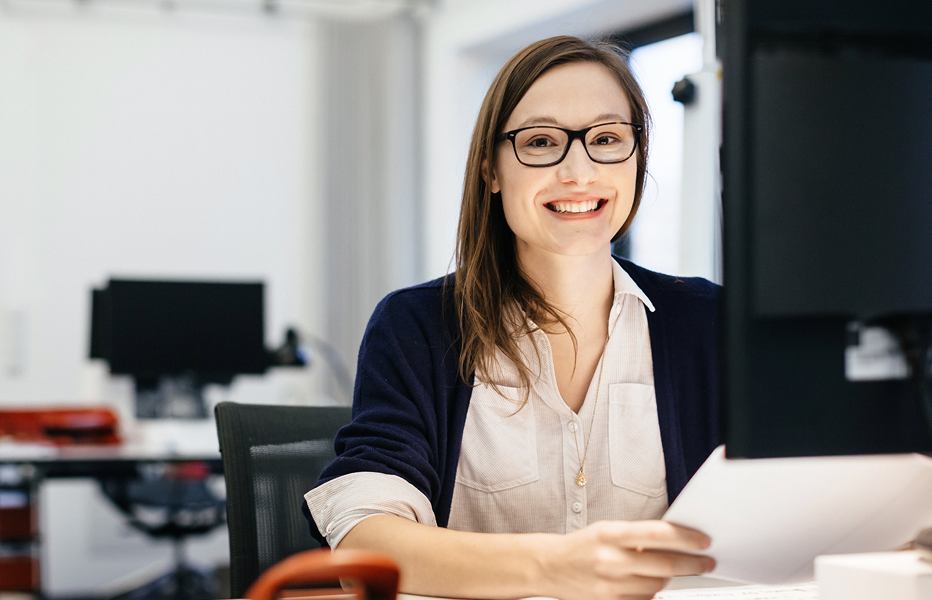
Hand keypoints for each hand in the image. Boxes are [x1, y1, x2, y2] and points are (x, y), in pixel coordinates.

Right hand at [539, 520, 714, 599]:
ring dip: (671, 579)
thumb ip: (636, 536)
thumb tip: (674, 541)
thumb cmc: (582, 546)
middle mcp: (610, 560)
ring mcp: (610, 585)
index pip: (657, 534)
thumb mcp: (606, 530)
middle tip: (707, 563)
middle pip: (664, 565)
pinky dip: (653, 592)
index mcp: (610, 534)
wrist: (549, 567)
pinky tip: (653, 584)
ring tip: (676, 572)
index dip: (686, 538)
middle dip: (691, 564)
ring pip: (657, 585)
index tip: (704, 541)